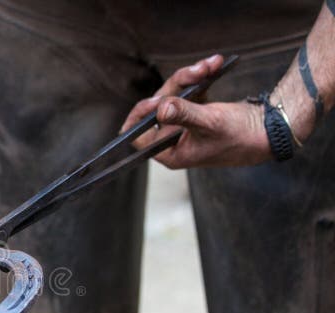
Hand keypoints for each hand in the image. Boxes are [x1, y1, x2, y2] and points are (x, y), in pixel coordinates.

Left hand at [121, 54, 270, 167]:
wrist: (270, 131)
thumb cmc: (241, 136)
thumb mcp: (210, 123)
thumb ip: (184, 114)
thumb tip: (161, 108)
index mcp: (170, 152)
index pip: (138, 136)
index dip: (140, 116)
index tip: (156, 99)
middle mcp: (172, 140)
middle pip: (157, 107)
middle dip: (175, 86)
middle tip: (195, 73)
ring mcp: (183, 125)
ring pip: (174, 95)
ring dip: (190, 76)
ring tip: (211, 64)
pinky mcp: (195, 111)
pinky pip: (189, 90)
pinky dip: (200, 77)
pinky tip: (214, 65)